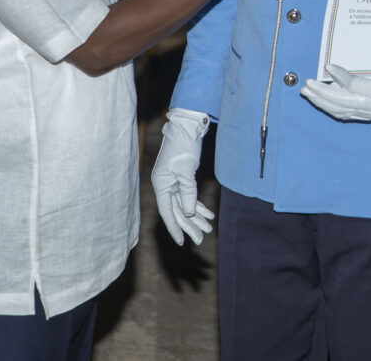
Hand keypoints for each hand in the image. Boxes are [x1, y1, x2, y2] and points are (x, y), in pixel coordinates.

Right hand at [151, 108, 214, 245]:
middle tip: (201, 238)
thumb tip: (190, 212)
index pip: (167, 211)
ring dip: (197, 216)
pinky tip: (208, 214)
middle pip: (177, 210)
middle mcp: (165, 185)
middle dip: (190, 225)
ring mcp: (173, 182)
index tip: (181, 242)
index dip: (175, 227)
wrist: (187, 128)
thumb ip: (188, 193)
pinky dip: (199, 205)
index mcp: (161, 184)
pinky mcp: (182, 179)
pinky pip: (189, 196)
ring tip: (209, 228)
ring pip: (185, 205)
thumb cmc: (183, 147)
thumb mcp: (186, 171)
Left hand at [300, 64, 370, 121]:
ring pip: (341, 110)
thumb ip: (358, 65)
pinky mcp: (366, 117)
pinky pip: (343, 114)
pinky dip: (328, 106)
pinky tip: (317, 99)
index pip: (356, 85)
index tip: (327, 66)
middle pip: (344, 101)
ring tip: (307, 92)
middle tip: (308, 84)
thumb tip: (332, 65)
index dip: (340, 76)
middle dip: (323, 93)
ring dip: (321, 101)